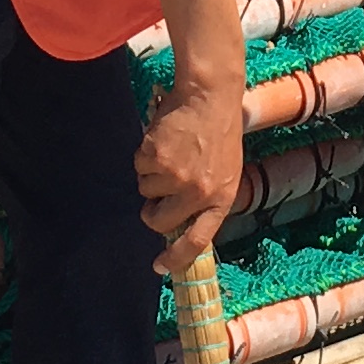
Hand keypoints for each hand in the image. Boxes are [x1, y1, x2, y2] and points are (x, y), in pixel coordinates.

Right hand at [135, 80, 246, 272]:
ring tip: (173, 151)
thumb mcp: (225, 172)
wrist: (210, 96)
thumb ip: (205, 199)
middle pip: (159, 221)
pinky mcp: (156, 158)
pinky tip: (164, 139)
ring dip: (152, 174)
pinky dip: (145, 154)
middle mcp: (198, 193)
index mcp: (221, 199)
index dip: (176, 258)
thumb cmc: (219, 133)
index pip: (197, 241)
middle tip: (160, 189)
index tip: (160, 267)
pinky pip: (138, 167)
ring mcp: (176, 177)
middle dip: (153, 209)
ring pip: (145, 190)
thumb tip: (178, 225)